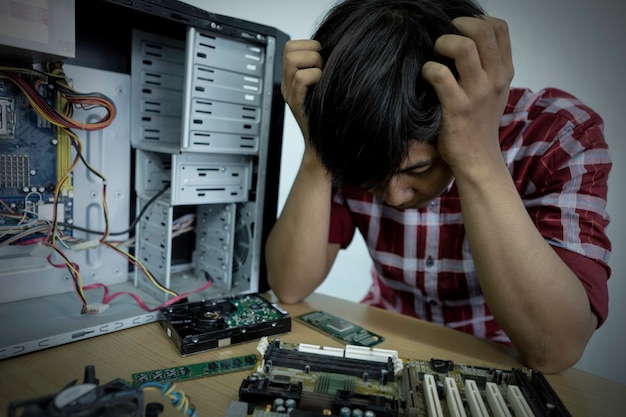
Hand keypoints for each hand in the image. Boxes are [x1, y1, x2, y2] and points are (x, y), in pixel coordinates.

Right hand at [281, 39, 322, 146]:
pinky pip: (301, 78)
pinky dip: (315, 76)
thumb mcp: (324, 86)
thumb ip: (321, 68)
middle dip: (310, 52)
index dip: (307, 46)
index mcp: (292, 78)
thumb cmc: (329, 115)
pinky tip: (321, 86)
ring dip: (312, 63)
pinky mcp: (297, 103)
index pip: (290, 46)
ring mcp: (290, 93)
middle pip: (289, 50)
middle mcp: (287, 85)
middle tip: (321, 69)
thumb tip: (331, 50)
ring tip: (321, 77)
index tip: (321, 61)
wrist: (323, 144)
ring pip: (292, 61)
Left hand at [421, 16, 513, 176]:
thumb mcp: (494, 92)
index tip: (461, 30)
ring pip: (464, 48)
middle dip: (457, 25)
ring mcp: (477, 93)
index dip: (477, 20)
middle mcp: (495, 79)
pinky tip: (426, 75)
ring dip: (443, 43)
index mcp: (504, 71)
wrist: (478, 159)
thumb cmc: (479, 125)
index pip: (500, 28)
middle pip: (482, 30)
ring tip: (435, 53)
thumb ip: (488, 67)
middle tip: (443, 39)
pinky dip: (428, 69)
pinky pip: (440, 74)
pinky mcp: (457, 108)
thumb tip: (466, 41)